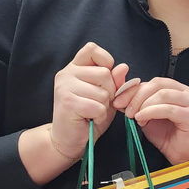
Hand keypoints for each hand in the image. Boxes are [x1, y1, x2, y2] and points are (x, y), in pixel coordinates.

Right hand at [50, 42, 128, 159]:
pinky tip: (89, 120)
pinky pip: (98, 107)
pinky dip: (99, 117)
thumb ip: (114, 81)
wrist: (69, 139)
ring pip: (103, 92)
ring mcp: (65, 86)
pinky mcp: (67, 101)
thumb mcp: (106, 96)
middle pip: (104, 74)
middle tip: (97, 104)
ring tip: (91, 113)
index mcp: (75, 67)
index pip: (92, 49)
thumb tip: (123, 67)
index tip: (105, 80)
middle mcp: (67, 73)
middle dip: (109, 93)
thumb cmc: (88, 116)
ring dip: (104, 108)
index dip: (105, 62)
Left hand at [113, 77, 188, 164]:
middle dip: (137, 96)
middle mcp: (186, 92)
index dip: (134, 89)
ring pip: (162, 94)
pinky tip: (142, 119)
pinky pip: (167, 109)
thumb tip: (120, 96)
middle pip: (157, 84)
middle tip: (126, 109)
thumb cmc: (168, 137)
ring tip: (136, 116)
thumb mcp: (146, 115)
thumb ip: (137, 103)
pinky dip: (151, 112)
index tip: (119, 99)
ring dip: (144, 105)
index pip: (153, 82)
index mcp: (177, 89)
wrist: (182, 155)